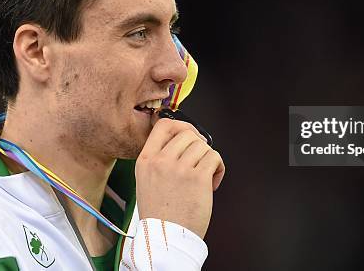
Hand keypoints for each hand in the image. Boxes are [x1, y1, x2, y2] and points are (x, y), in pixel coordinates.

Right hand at [135, 115, 225, 238]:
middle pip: (187, 133)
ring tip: (204, 174)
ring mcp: (179, 169)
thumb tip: (182, 140)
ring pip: (203, 145)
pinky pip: (214, 157)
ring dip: (208, 158)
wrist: (166, 239)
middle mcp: (161, 162)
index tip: (189, 132)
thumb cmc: (159, 214)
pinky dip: (218, 168)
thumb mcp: (146, 180)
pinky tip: (212, 182)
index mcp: (146, 161)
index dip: (180, 125)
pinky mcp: (198, 178)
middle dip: (198, 145)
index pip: (163, 126)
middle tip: (200, 158)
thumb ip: (159, 159)